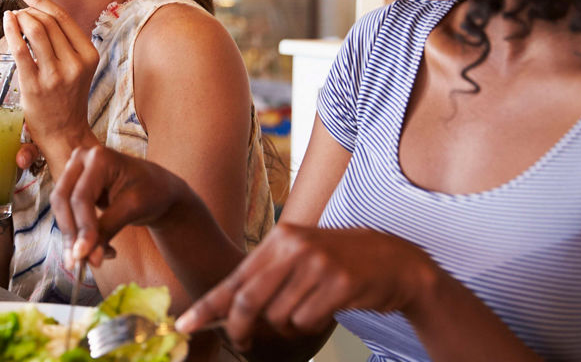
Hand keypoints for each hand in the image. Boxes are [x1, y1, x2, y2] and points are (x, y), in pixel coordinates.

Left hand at [4, 0, 99, 164]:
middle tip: (18, 13)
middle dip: (28, 11)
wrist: (65, 134)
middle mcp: (75, 64)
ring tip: (12, 19)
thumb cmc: (67, 99)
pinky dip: (11, 31)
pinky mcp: (35, 86)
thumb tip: (40, 13)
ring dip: (20, 19)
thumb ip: (66, 44)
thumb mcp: (78, 69)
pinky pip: (20, 49)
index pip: (64, 18)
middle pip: (48, 22)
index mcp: (89, 56)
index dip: (43, 1)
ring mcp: (55, 75)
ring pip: (36, 30)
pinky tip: (6, 24)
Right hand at [51, 145, 187, 267]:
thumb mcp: (132, 208)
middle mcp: (81, 159)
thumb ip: (108, 230)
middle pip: (63, 200)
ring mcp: (75, 171)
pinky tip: (97, 249)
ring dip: (72, 237)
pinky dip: (78, 234)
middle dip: (70, 233)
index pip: (81, 196)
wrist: (158, 189)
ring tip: (92, 259)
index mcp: (98, 157)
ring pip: (61, 209)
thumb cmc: (151, 191)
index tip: (83, 256)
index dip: (82, 227)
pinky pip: (67, 213)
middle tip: (77, 263)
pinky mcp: (74, 187)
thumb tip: (90, 259)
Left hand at [178, 224, 437, 349]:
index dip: (208, 305)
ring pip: (278, 316)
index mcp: (280, 238)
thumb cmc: (340, 262)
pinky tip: (325, 310)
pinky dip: (310, 324)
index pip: (235, 277)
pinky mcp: (339, 284)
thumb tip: (228, 311)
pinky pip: (306, 321)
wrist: (395, 261)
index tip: (185, 325)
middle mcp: (295, 246)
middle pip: (248, 299)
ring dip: (286, 325)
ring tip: (307, 309)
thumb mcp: (300, 256)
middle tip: (239, 342)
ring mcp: (318, 264)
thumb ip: (267, 277)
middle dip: (239, 328)